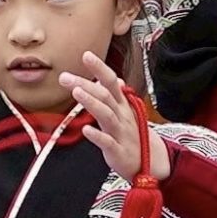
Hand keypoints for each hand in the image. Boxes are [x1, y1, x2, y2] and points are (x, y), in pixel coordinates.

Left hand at [59, 51, 169, 180]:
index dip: (100, 68)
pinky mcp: (118, 151)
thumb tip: (116, 79)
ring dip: (92, 103)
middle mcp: (122, 115)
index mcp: (122, 105)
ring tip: (76, 92)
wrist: (151, 162)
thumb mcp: (127, 112)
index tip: (86, 55)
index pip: (111, 81)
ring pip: (107, 115)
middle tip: (64, 77)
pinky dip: (97, 136)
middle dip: (85, 84)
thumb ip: (118, 96)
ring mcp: (120, 132)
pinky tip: (86, 130)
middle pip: (105, 96)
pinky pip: (108, 143)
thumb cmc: (133, 135)